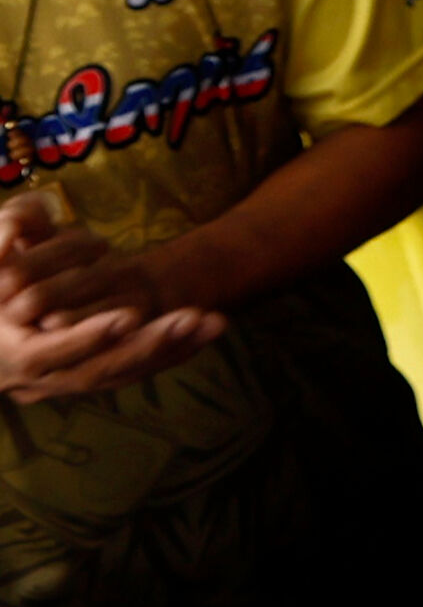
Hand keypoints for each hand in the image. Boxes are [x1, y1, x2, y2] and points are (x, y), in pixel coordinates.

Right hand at [0, 189, 224, 401]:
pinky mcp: (95, 373)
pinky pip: (137, 369)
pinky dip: (173, 352)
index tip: (128, 316)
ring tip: (216, 321)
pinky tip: (210, 329)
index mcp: (10, 352)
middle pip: (95, 371)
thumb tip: (17, 226)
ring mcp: (68, 381)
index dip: (86, 337)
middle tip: (191, 317)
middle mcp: (39, 377)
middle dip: (145, 345)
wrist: (1, 320)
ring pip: (123, 374)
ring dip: (171, 349)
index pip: (46, 354)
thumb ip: (7, 234)